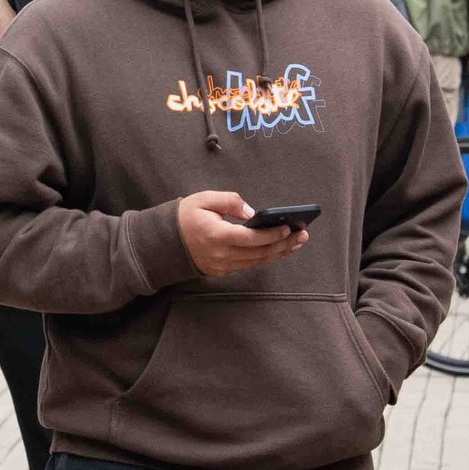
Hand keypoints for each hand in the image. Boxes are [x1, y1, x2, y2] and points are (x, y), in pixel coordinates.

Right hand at [175, 190, 305, 277]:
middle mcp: (221, 254)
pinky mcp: (222, 270)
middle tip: (302, 235)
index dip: (271, 234)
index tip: (288, 227)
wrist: (166, 240)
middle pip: (259, 253)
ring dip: (278, 253)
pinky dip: (266, 257)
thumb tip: (252, 212)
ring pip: (257, 262)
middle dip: (283, 244)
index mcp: (216, 235)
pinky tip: (278, 250)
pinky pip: (249, 265)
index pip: (250, 238)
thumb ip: (229, 201)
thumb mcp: (204, 199)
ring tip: (296, 243)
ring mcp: (222, 265)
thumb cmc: (186, 216)